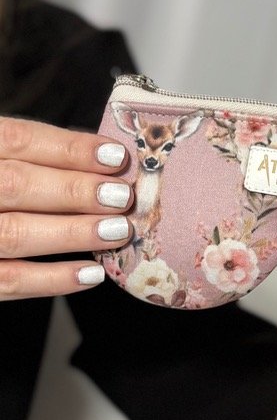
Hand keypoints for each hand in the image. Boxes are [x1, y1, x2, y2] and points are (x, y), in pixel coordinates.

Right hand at [0, 115, 133, 300]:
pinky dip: (51, 279)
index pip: (17, 139)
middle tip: (122, 197)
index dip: (69, 148)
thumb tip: (101, 163)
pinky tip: (90, 274)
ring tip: (116, 231)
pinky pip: (6, 280)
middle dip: (75, 191)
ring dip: (71, 233)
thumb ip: (30, 156)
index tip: (115, 156)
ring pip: (14, 233)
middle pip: (17, 184)